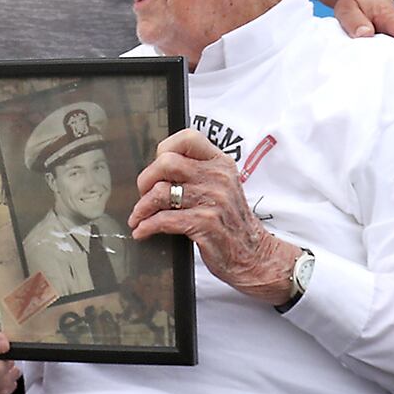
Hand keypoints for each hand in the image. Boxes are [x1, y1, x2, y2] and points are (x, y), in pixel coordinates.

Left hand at [129, 130, 299, 304]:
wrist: (255, 255)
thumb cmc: (232, 222)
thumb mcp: (222, 187)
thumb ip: (198, 173)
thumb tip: (157, 169)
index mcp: (221, 164)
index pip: (188, 138)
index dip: (165, 149)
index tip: (156, 167)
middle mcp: (218, 178)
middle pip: (167, 163)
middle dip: (146, 180)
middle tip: (143, 195)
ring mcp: (213, 200)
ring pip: (161, 192)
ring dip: (142, 207)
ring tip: (138, 216)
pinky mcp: (205, 224)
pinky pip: (164, 220)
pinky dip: (147, 226)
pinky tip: (142, 231)